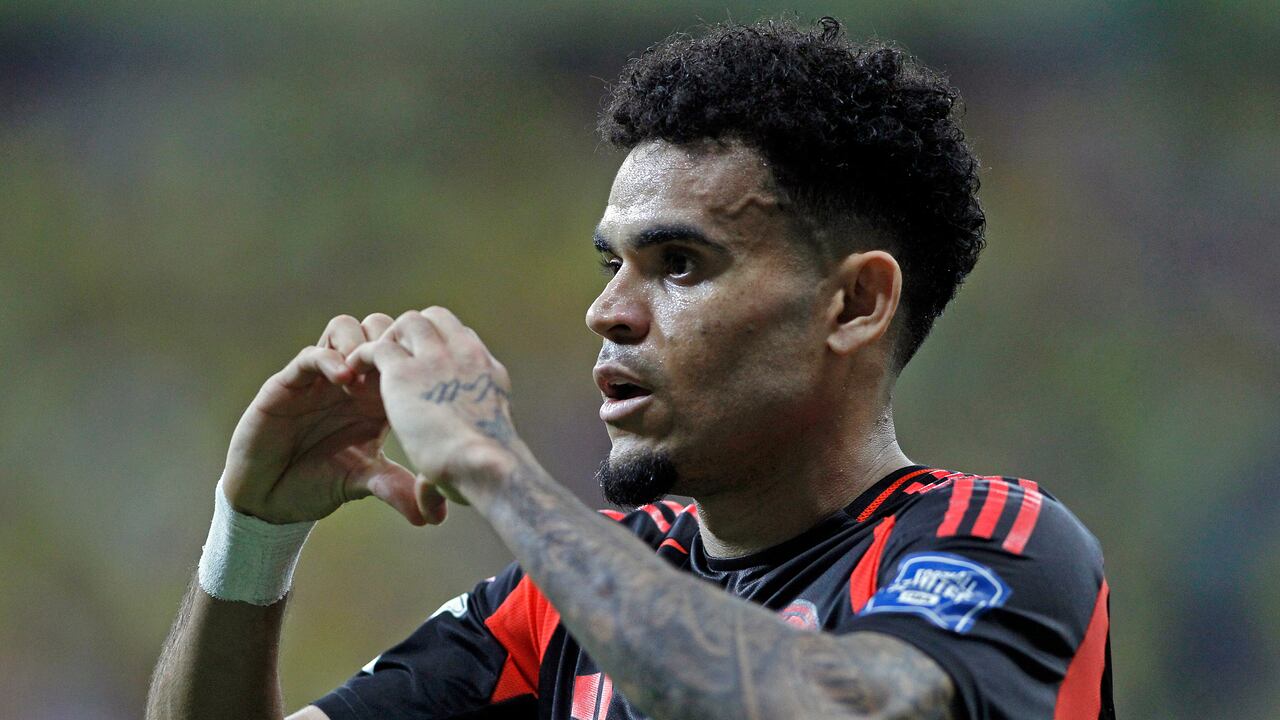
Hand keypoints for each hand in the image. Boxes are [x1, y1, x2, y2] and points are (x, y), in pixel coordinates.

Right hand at [220, 313, 441, 525]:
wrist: (270, 499)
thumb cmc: (319, 484)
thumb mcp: (363, 483)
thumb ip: (395, 488)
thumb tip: (433, 517)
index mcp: (377, 398)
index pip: (402, 356)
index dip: (415, 357)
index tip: (425, 375)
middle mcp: (351, 381)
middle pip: (378, 329)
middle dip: (390, 339)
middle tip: (396, 367)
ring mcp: (320, 378)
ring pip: (345, 329)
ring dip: (360, 342)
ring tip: (367, 376)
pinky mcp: (288, 383)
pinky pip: (311, 355)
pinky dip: (329, 359)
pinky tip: (343, 380)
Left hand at [347, 307, 521, 514]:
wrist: (483, 467)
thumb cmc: (486, 476)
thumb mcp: (470, 462)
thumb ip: (444, 475)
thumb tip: (429, 513)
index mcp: (487, 373)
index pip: (462, 341)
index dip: (440, 350)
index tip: (421, 369)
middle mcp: (465, 356)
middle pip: (437, 320)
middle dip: (412, 333)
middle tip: (392, 358)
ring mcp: (434, 358)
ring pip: (408, 323)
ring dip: (388, 338)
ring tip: (370, 364)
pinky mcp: (402, 370)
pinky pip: (377, 345)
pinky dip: (363, 355)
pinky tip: (353, 375)